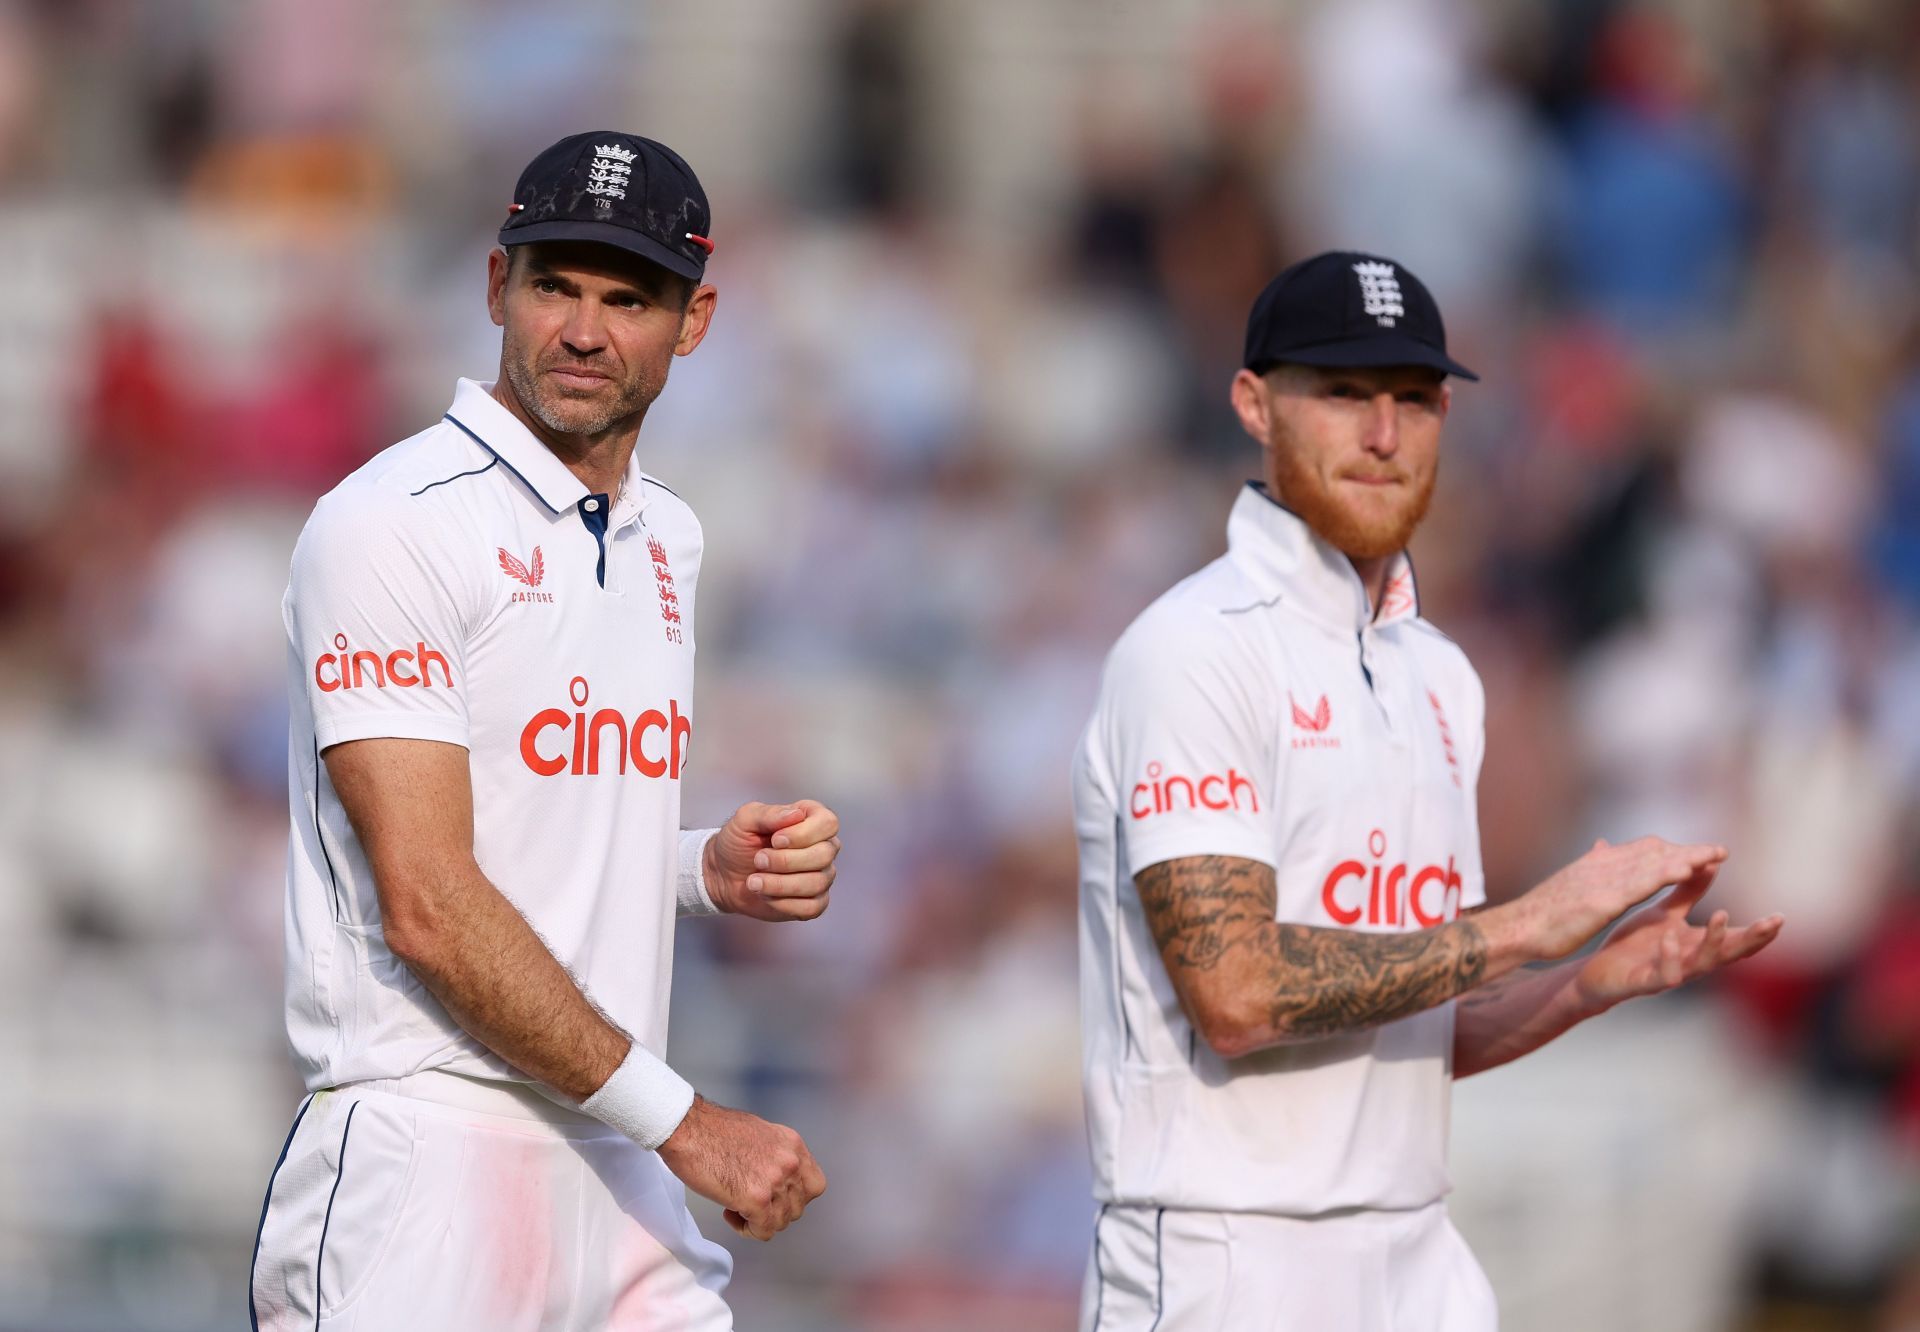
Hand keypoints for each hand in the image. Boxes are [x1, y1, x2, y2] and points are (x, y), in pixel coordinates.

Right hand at [656, 1095, 826, 1239]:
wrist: (688, 1127)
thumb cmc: (713, 1130)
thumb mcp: (760, 1133)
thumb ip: (776, 1155)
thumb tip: (778, 1179)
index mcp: (793, 1144)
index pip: (815, 1185)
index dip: (795, 1197)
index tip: (774, 1198)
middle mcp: (790, 1162)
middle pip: (797, 1207)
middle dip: (774, 1211)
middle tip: (749, 1204)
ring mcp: (775, 1181)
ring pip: (781, 1222)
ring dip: (758, 1221)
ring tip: (736, 1206)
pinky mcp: (756, 1199)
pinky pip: (763, 1230)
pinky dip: (747, 1230)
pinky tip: (730, 1213)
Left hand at [703, 799, 840, 921]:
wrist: (724, 875)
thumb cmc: (738, 843)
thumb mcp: (745, 820)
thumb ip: (770, 813)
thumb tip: (796, 814)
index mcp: (812, 819)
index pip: (828, 823)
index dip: (803, 834)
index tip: (775, 840)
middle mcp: (823, 846)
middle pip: (824, 855)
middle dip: (785, 861)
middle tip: (758, 860)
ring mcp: (822, 875)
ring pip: (816, 883)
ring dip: (779, 884)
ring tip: (754, 881)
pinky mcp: (814, 901)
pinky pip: (812, 907)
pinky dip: (784, 903)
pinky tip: (766, 895)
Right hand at [1495, 837, 1730, 963]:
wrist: (1520, 928)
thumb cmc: (1541, 914)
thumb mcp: (1571, 885)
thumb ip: (1592, 867)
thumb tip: (1602, 847)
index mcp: (1597, 864)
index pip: (1641, 851)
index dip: (1671, 851)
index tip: (1697, 853)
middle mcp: (1603, 864)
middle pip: (1654, 850)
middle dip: (1687, 850)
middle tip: (1718, 851)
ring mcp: (1604, 878)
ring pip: (1654, 860)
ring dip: (1688, 856)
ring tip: (1716, 855)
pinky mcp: (1605, 897)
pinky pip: (1644, 880)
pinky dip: (1669, 871)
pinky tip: (1690, 870)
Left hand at [1573, 857, 1783, 1009]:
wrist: (1596, 972)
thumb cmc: (1635, 944)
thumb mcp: (1664, 913)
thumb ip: (1688, 892)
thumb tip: (1712, 863)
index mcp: (1695, 945)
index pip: (1734, 940)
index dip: (1758, 932)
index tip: (1782, 918)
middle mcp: (1690, 962)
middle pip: (1729, 953)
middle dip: (1752, 939)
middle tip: (1773, 923)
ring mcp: (1670, 974)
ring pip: (1702, 964)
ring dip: (1714, 942)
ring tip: (1719, 915)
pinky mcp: (1645, 983)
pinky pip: (1664, 974)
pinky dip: (1670, 957)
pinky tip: (1670, 938)